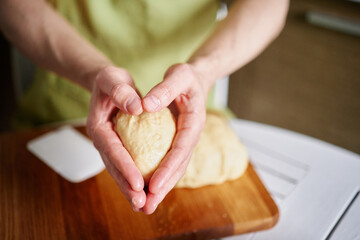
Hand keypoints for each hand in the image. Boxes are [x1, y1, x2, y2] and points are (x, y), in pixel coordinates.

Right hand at [87, 66, 145, 210]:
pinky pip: (128, 167)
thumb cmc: (112, 81)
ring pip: (120, 172)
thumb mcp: (113, 78)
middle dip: (127, 187)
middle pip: (114, 167)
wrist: (110, 86)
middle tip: (141, 203)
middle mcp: (103, 141)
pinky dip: (136, 180)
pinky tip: (148, 192)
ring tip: (144, 206)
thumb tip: (136, 107)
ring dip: (131, 190)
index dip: (125, 167)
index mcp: (98, 127)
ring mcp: (111, 147)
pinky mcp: (121, 149)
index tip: (138, 183)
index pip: (112, 150)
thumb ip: (121, 91)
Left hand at [141, 63, 209, 213]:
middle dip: (163, 188)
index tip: (153, 185)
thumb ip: (165, 89)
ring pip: (175, 169)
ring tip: (145, 205)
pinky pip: (169, 163)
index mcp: (194, 122)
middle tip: (147, 206)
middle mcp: (191, 137)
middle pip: (179, 167)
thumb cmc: (187, 77)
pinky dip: (159, 177)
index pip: (181, 150)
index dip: (167, 169)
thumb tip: (145, 106)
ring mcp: (185, 142)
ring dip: (161, 189)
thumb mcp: (178, 75)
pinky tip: (146, 188)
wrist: (195, 81)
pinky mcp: (177, 143)